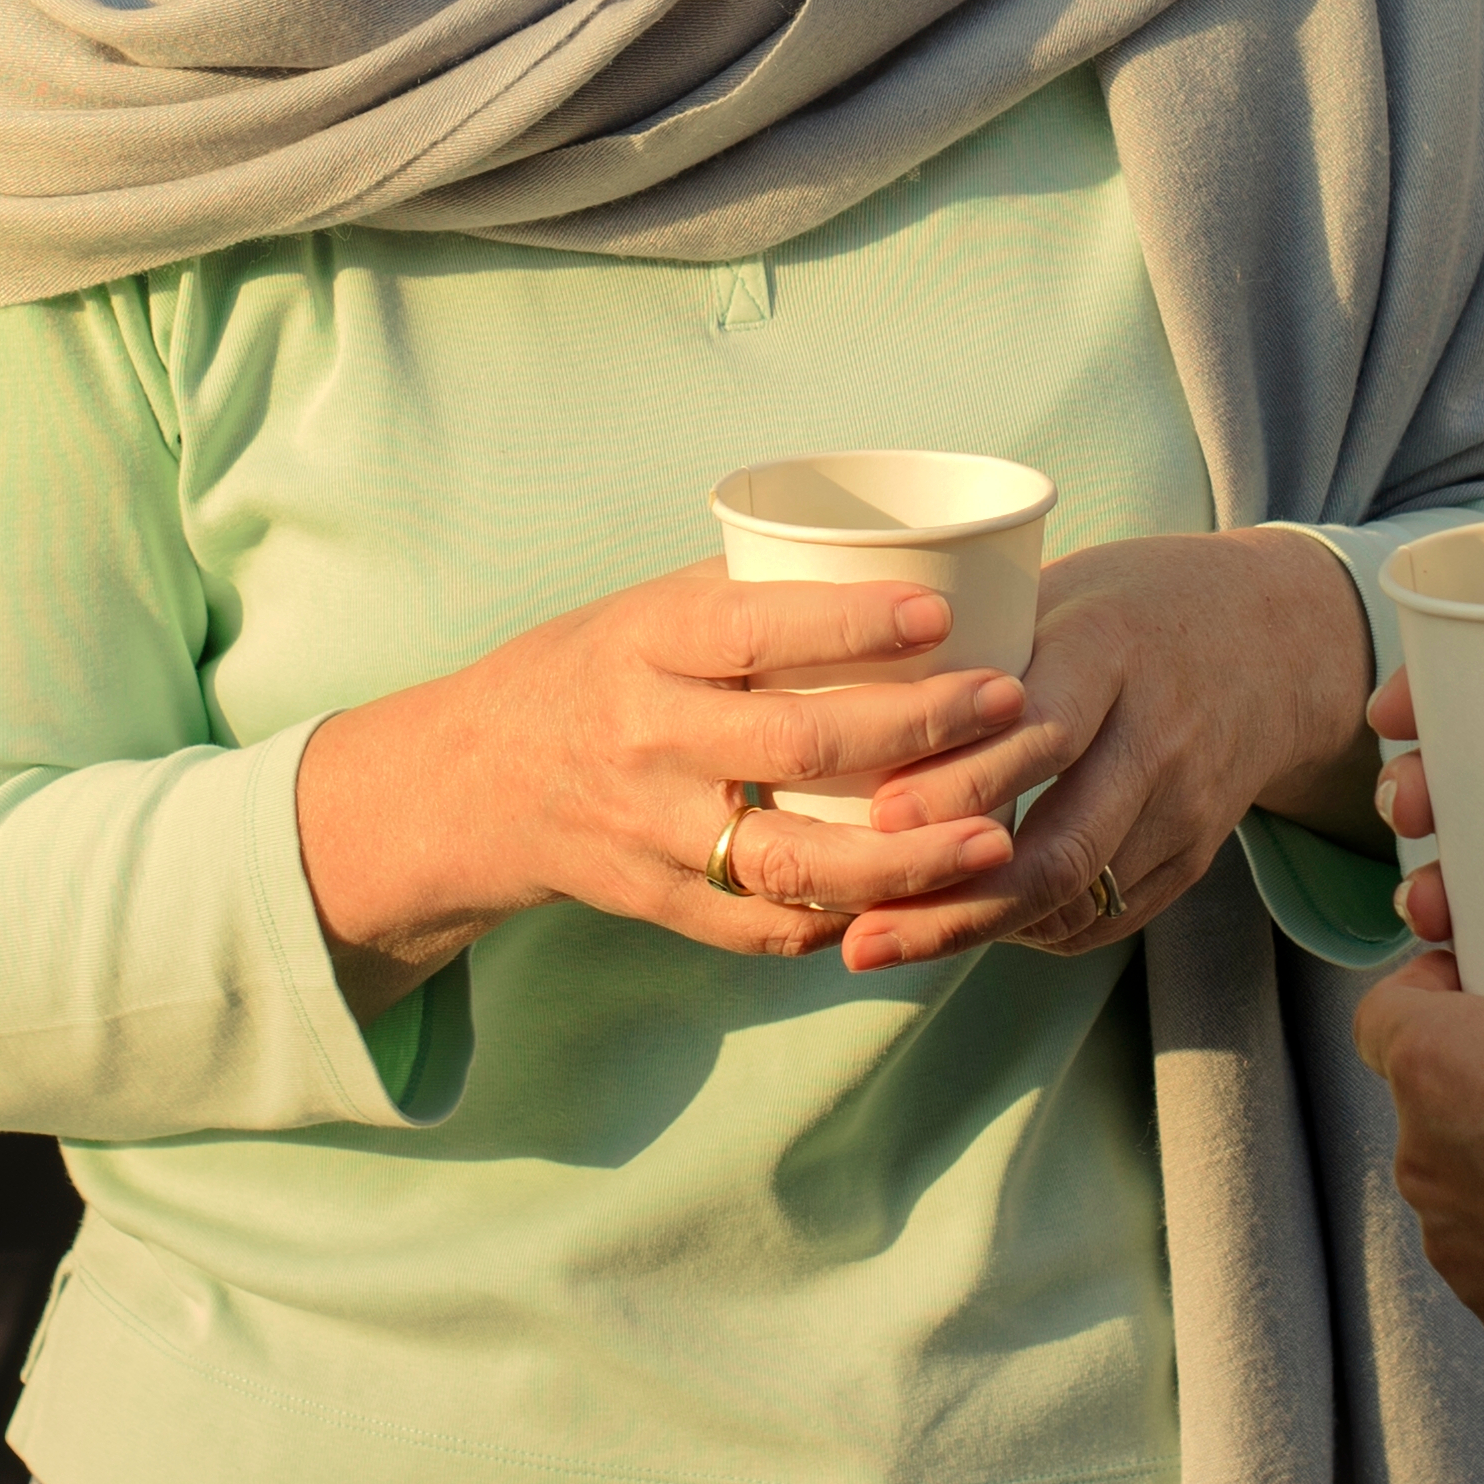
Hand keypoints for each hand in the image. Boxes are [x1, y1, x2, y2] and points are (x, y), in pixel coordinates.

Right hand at [291, 561, 1036, 988]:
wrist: (475, 782)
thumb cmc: (596, 668)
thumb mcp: (648, 608)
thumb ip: (757, 594)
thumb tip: (911, 557)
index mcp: (643, 645)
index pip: (752, 631)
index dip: (850, 623)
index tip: (942, 610)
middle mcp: (643, 740)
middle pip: (794, 745)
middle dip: (917, 728)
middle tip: (1009, 703)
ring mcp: (651, 833)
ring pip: (792, 861)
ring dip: (905, 856)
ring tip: (996, 836)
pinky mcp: (659, 902)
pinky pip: (767, 926)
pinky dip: (849, 917)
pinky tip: (922, 898)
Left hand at [864, 528, 1379, 977]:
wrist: (1280, 639)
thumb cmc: (1131, 604)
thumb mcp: (1059, 591)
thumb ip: (970, 645)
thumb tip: (842, 698)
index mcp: (1113, 649)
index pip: (1041, 731)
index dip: (961, 782)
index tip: (878, 817)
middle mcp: (1160, 734)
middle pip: (1062, 847)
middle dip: (954, 904)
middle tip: (862, 935)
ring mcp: (1187, 804)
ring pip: (1079, 898)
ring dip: (978, 929)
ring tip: (887, 939)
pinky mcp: (1198, 853)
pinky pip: (1106, 918)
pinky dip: (1029, 931)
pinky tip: (965, 924)